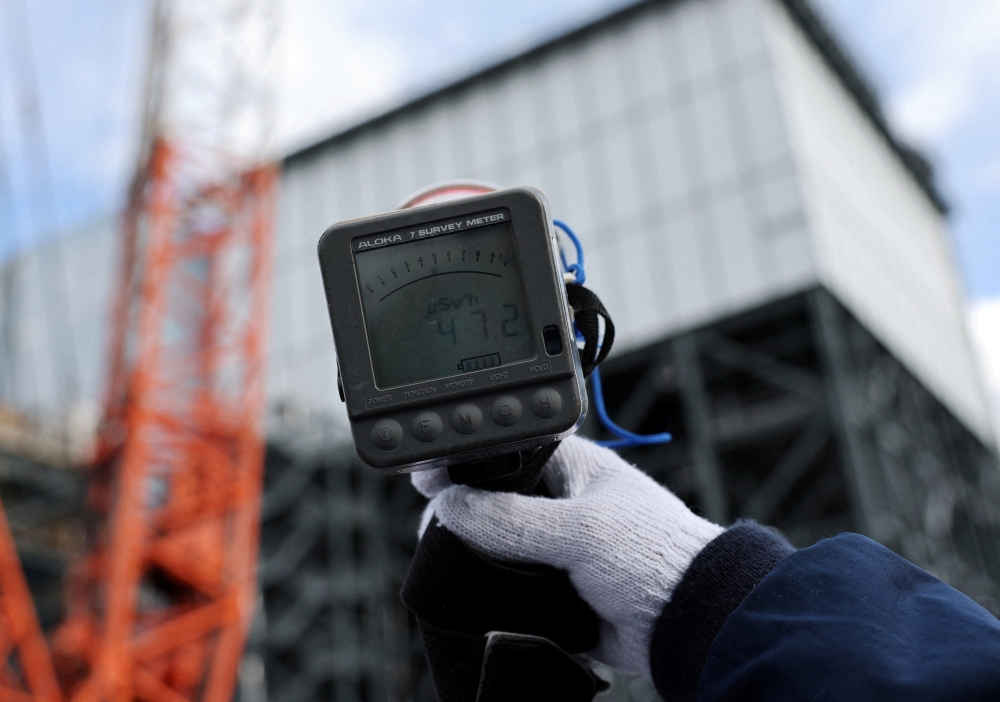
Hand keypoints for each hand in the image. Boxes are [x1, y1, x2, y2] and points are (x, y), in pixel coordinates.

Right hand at [418, 435, 723, 673]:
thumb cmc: (655, 556)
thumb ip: (511, 519)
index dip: (465, 461)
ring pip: (496, 544)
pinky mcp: (555, 586)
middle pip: (492, 500)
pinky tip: (470, 594)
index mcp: (571, 466)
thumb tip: (452, 508)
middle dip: (463, 515)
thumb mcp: (579, 530)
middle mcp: (559, 500)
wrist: (691, 622)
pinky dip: (492, 590)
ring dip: (475, 556)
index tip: (428, 479)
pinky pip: (508, 583)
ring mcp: (556, 545)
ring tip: (445, 565)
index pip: (504, 450)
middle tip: (434, 530)